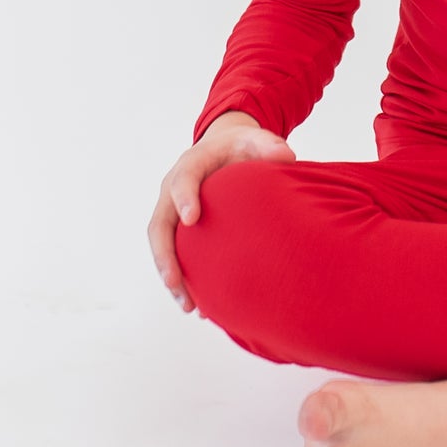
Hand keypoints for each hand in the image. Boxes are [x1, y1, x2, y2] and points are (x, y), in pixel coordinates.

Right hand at [147, 117, 295, 313]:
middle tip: (174, 280)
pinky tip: (200, 306)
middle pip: (159, 225)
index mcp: (190, 165)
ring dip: (172, 278)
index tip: (192, 218)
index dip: (184, 198)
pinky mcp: (179, 230)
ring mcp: (172, 212)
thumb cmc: (240, 147)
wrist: (224, 149)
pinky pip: (176, 256)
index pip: (182, 180)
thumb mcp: (255, 140)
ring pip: (163, 248)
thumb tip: (287, 157)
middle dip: (165, 255)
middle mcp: (172, 191)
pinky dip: (184, 281)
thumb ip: (268, 145)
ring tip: (189, 306)